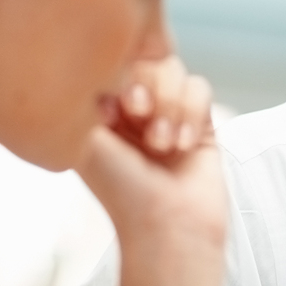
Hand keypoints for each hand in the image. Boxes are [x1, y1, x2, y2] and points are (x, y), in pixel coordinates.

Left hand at [77, 54, 225, 285]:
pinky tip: (183, 145)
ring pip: (175, 70)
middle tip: (141, 117)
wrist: (167, 228)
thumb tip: (91, 58)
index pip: (111, 59)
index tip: (117, 105)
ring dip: (170, 105)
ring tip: (162, 144)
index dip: (119, 71)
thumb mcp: (88, 141)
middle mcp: (133, 108)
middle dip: (148, 86)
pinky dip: (192, 113)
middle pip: (146, 57)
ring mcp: (168, 113)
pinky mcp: (200, 123)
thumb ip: (86, 95)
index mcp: (100, 109)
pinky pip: (200, 88)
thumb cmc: (122, 192)